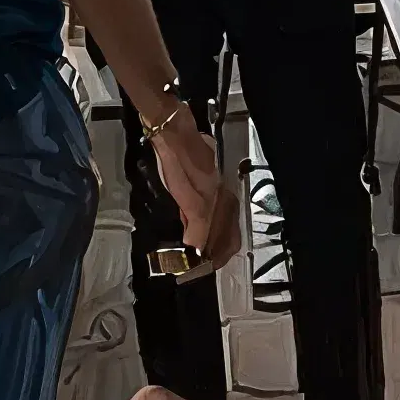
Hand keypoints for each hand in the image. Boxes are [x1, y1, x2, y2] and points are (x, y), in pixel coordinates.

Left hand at [144, 112, 235, 266]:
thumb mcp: (184, 194)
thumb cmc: (176, 162)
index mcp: (221, 202)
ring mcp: (218, 187)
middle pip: (228, 234)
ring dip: (212, 241)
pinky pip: (214, 212)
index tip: (198, 271)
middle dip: (215, 253)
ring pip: (222, 223)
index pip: (226, 240)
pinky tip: (193, 227)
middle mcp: (224, 196)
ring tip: (196, 253)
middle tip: (198, 267)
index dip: (213, 259)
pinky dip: (207, 227)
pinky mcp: (208, 180)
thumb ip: (195, 221)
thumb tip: (197, 248)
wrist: (171, 128)